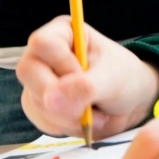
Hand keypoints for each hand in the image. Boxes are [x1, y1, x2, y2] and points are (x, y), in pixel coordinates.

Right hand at [17, 16, 158, 138]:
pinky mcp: (38, 104)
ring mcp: (38, 80)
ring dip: (67, 115)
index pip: (42, 43)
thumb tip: (50, 98)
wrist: (129, 103)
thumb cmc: (123, 77)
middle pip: (29, 72)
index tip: (86, 79)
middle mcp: (45, 53)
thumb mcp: (111, 78)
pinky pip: (40, 120)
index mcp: (63, 32)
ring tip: (93, 112)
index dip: (61, 65)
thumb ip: (84, 87)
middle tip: (89, 104)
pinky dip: (64, 126)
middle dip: (62, 97)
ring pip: (34, 100)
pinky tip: (83, 119)